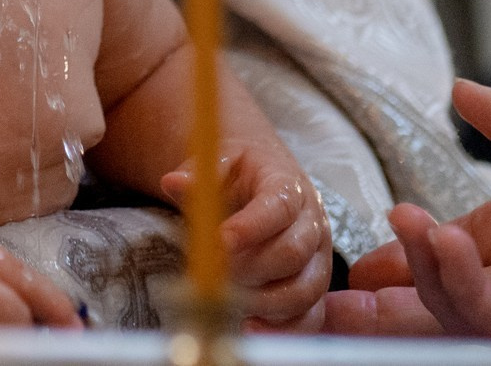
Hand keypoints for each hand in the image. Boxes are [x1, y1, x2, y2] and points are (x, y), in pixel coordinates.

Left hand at [160, 139, 331, 327]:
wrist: (263, 177)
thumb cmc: (239, 172)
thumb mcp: (219, 162)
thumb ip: (200, 176)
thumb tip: (172, 183)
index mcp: (288, 187)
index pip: (278, 207)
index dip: (251, 227)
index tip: (220, 241)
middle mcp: (312, 223)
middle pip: (293, 252)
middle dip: (251, 268)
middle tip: (219, 271)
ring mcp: (317, 258)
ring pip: (304, 289)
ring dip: (263, 301)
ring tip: (231, 297)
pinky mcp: (315, 286)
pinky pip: (310, 317)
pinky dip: (281, 328)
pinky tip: (249, 325)